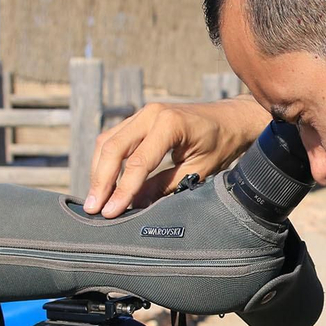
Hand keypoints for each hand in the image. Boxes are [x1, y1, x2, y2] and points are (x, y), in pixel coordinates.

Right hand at [83, 95, 268, 216]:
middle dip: (100, 181)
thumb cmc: (221, 144)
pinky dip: (105, 160)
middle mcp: (151, 113)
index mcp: (170, 124)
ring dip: (98, 171)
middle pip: (113, 148)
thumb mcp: (199, 170)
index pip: (137, 162)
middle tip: (93, 209)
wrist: (232, 119)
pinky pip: (113, 138)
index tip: (110, 212)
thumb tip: (134, 206)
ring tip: (95, 200)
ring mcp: (143, 113)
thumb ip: (165, 186)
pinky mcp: (139, 118)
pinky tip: (103, 182)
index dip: (122, 190)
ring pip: (107, 141)